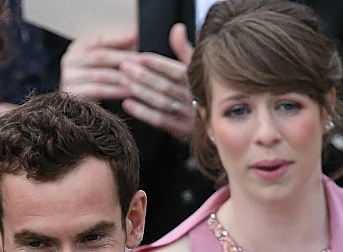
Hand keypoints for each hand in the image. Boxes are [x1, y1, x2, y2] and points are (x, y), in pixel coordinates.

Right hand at [60, 29, 137, 102]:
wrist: (76, 109)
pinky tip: (130, 92)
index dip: (117, 38)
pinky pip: (98, 91)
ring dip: (123, 76)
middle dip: (124, 58)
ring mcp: (69, 78)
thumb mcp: (101, 63)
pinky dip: (116, 91)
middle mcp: (69, 60)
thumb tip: (134, 37)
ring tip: (140, 78)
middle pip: (101, 57)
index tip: (135, 36)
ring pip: (101, 75)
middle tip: (142, 60)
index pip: (98, 40)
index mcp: (77, 48)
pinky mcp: (73, 94)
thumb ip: (113, 50)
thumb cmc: (94, 81)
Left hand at [121, 27, 194, 141]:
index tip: (139, 57)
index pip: (176, 70)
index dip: (157, 63)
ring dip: (141, 92)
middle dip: (143, 75)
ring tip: (123, 82)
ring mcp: (189, 116)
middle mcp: (194, 98)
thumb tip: (177, 28)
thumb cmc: (203, 93)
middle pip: (166, 85)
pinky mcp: (183, 132)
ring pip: (162, 102)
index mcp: (197, 81)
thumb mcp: (196, 70)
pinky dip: (143, 112)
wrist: (220, 126)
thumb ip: (185, 50)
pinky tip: (127, 104)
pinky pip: (161, 121)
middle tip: (124, 67)